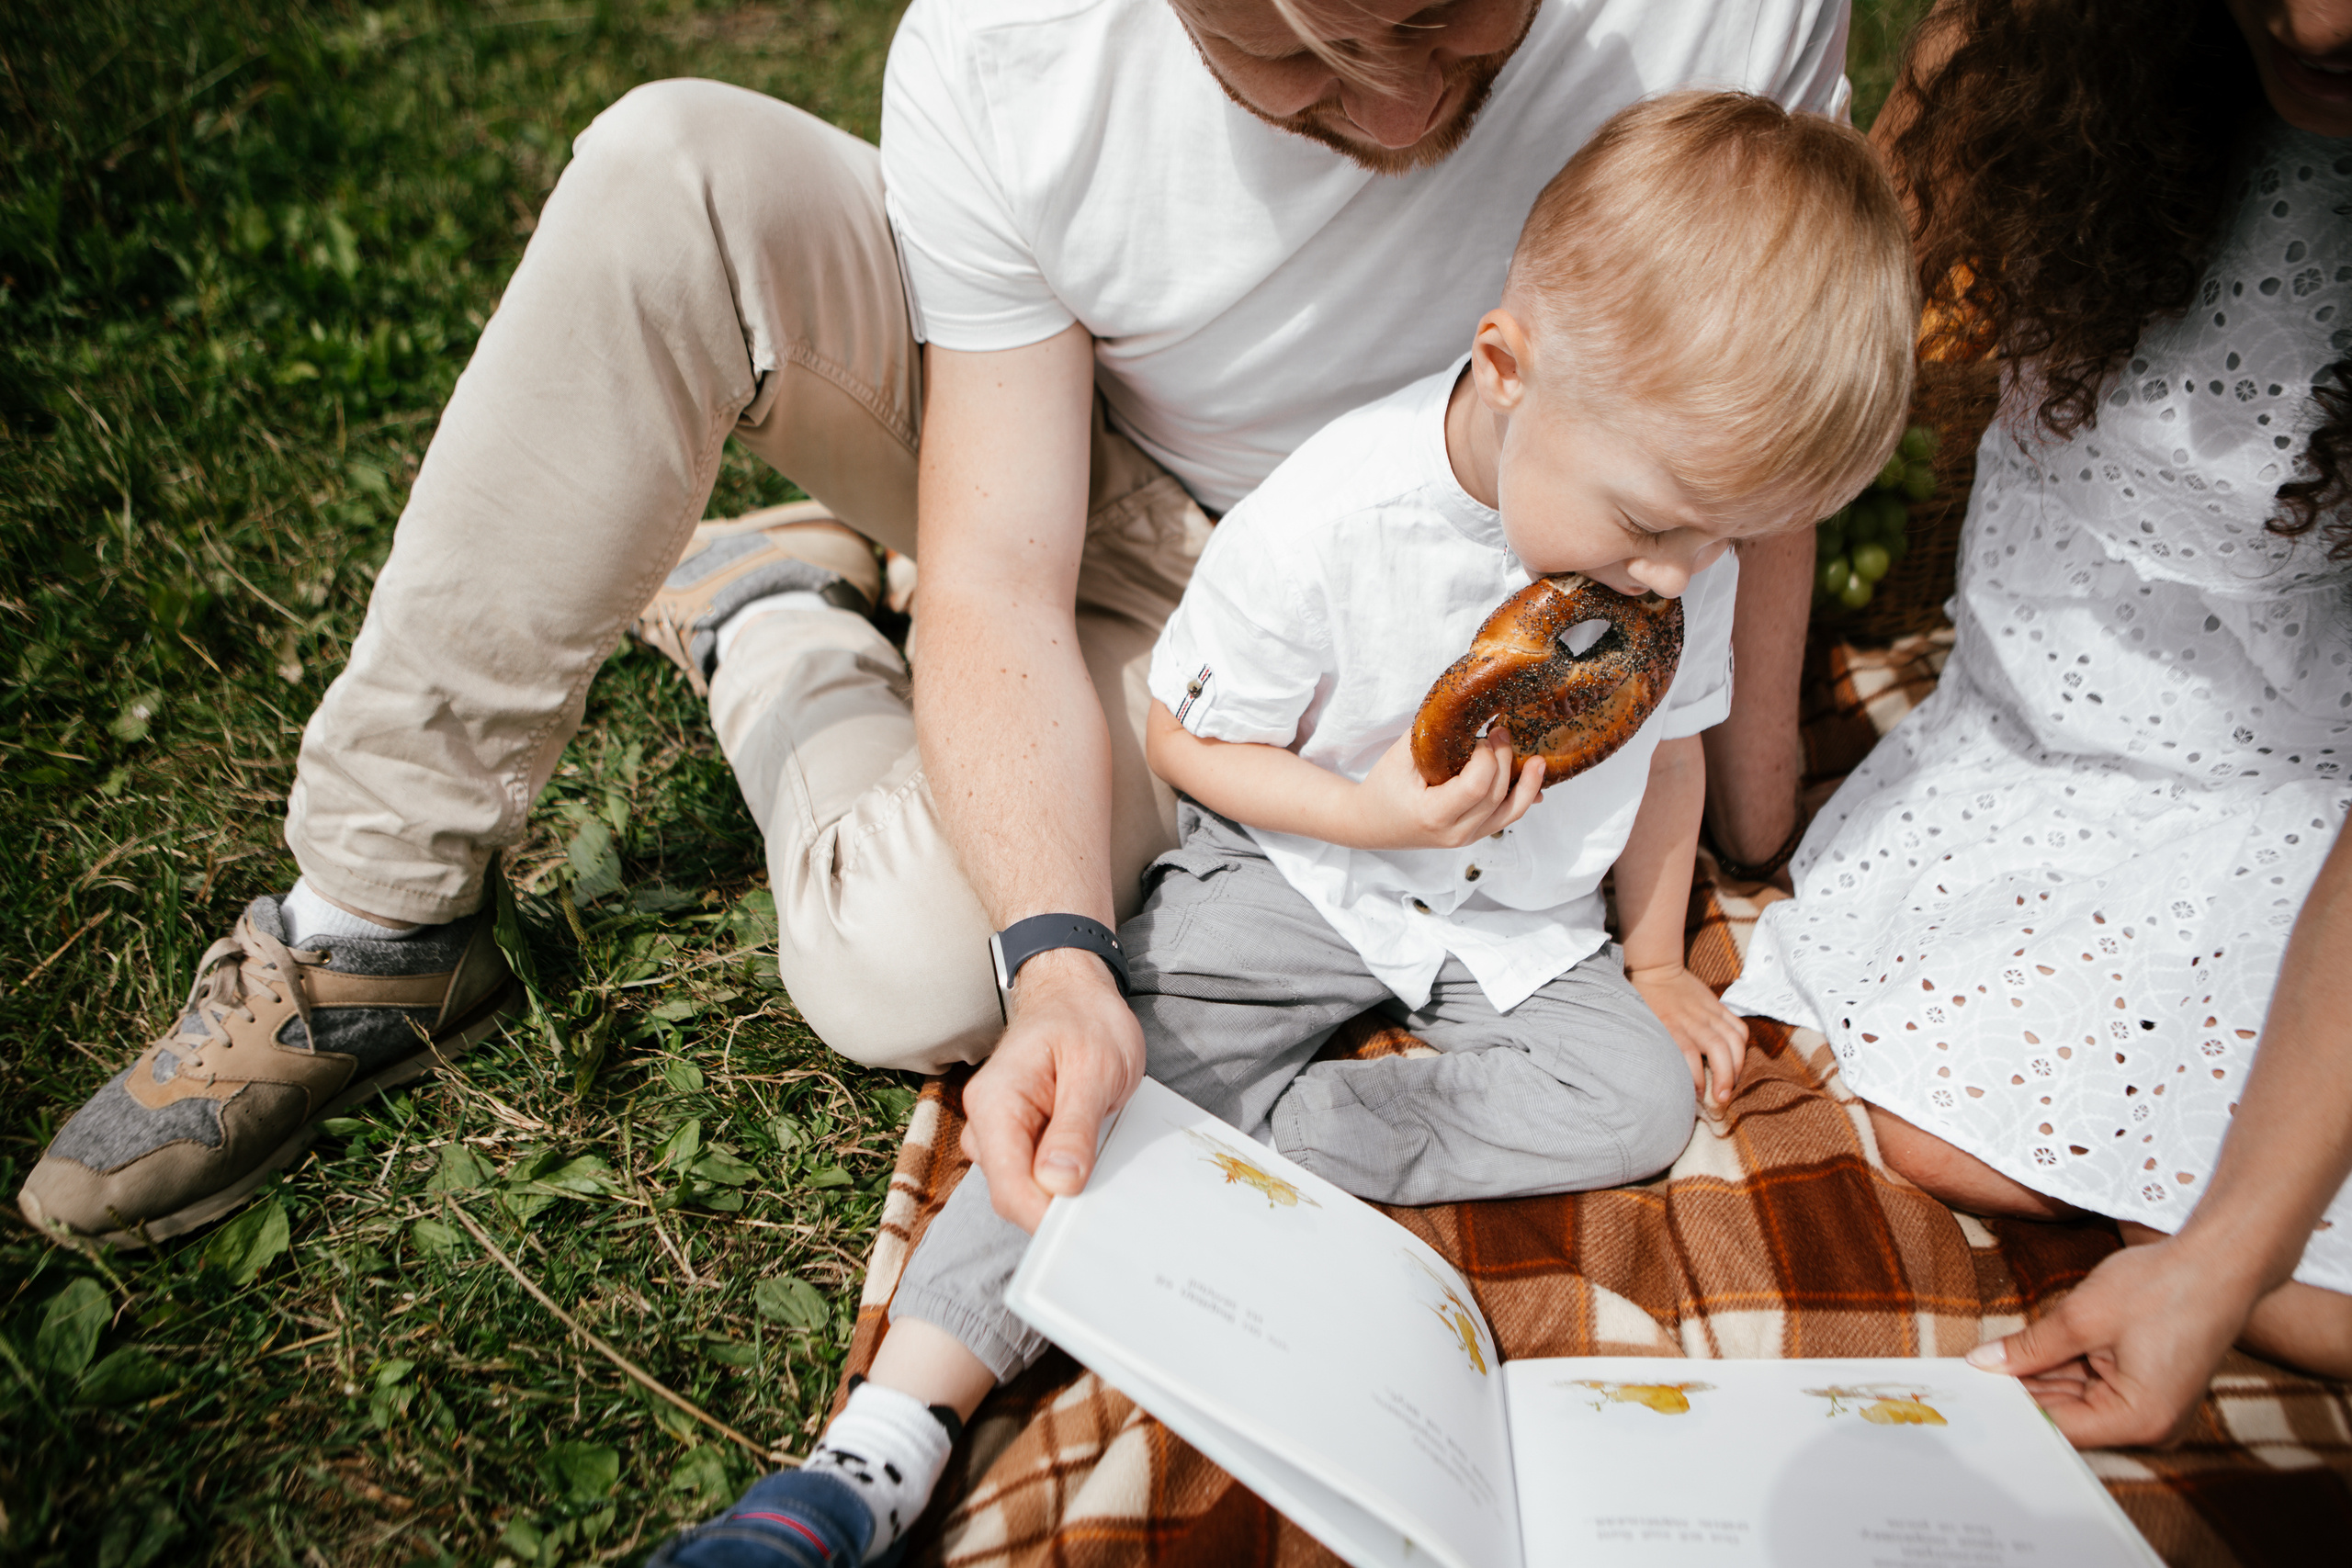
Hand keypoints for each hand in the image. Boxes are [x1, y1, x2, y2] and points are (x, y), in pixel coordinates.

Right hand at [958, 947, 1144, 1232]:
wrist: (1075, 992)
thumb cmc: (1086, 1021)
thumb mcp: (1095, 1069)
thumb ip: (1074, 1128)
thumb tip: (1057, 1185)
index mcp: (996, 1104)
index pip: (1009, 1187)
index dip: (1047, 1217)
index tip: (1089, 1227)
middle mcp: (985, 1123)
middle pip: (1014, 1194)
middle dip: (1059, 1206)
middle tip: (1112, 1199)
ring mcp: (998, 1132)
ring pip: (1025, 1188)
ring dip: (1065, 1189)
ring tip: (1107, 1165)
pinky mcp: (1017, 1137)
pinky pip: (1036, 1173)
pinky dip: (1066, 1176)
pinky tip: (1096, 1159)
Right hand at [1344, 729, 1546, 849]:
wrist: (1370, 823)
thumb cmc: (1383, 788)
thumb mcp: (1400, 756)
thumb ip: (1433, 736)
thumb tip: (1467, 710)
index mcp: (1433, 815)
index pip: (1477, 788)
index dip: (1487, 758)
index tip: (1480, 737)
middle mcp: (1454, 833)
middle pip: (1496, 796)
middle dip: (1504, 759)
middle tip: (1500, 733)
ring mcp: (1466, 838)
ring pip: (1510, 814)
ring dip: (1528, 784)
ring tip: (1538, 761)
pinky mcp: (1474, 836)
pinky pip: (1506, 818)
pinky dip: (1522, 799)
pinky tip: (1534, 782)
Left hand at [1628, 961, 1747, 1106]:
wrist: (1655, 968)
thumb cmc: (1644, 1001)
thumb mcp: (1642, 1024)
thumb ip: (1654, 1046)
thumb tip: (1660, 1076)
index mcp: (1669, 1024)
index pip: (1687, 1053)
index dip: (1695, 1077)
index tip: (1696, 1095)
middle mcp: (1692, 1019)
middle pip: (1717, 1049)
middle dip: (1725, 1077)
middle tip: (1722, 1099)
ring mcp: (1708, 1011)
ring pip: (1733, 1040)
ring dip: (1737, 1065)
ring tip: (1733, 1083)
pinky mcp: (1718, 1006)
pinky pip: (1738, 1026)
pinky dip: (1742, 1045)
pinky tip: (1737, 1059)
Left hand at [1965, 1232, 2257, 1446]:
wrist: (2220, 1262)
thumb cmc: (2162, 1287)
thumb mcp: (2082, 1316)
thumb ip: (2030, 1347)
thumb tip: (1985, 1364)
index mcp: (2139, 1419)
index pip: (2059, 1427)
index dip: (2011, 1409)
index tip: (1971, 1396)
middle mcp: (2150, 1426)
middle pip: (2068, 1416)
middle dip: (2020, 1391)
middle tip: (1969, 1375)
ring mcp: (2153, 1409)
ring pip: (2078, 1399)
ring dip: (2039, 1377)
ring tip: (1988, 1360)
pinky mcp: (2150, 1388)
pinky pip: (2096, 1386)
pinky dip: (2064, 1367)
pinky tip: (2024, 1353)